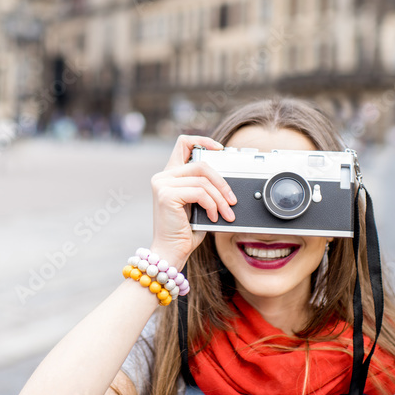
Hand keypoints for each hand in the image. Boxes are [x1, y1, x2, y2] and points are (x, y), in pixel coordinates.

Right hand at [149, 135, 237, 269]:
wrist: (171, 252)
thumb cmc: (185, 232)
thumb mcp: (198, 205)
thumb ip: (205, 188)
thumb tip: (226, 182)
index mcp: (169, 176)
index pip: (183, 144)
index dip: (203, 141)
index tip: (220, 149)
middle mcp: (163, 177)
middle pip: (201, 164)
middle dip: (221, 182)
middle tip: (232, 199)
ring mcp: (162, 184)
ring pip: (203, 180)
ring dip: (220, 198)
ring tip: (226, 213)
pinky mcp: (166, 195)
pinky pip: (199, 192)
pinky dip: (212, 205)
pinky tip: (213, 216)